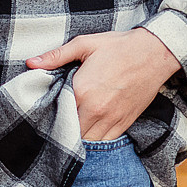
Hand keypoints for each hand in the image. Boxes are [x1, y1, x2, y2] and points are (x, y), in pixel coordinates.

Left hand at [27, 28, 183, 142]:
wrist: (155, 53)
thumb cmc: (118, 46)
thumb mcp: (84, 44)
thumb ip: (56, 56)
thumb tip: (31, 63)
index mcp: (82, 90)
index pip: (56, 113)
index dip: (48, 115)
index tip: (42, 114)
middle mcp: (96, 109)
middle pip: (69, 131)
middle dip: (61, 129)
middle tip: (54, 123)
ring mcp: (112, 118)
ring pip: (87, 141)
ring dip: (77, 138)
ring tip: (69, 130)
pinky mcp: (125, 122)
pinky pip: (106, 141)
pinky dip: (95, 140)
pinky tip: (88, 134)